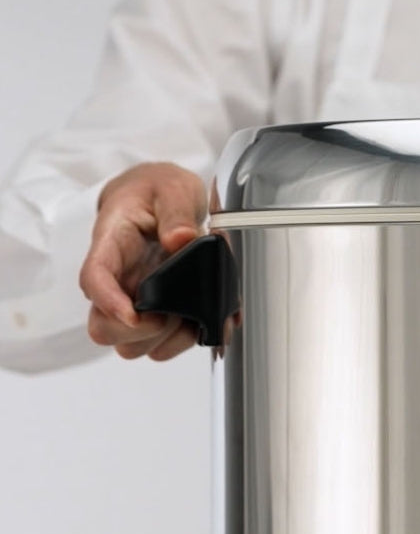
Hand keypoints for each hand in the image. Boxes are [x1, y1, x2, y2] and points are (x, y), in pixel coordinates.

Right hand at [79, 163, 206, 360]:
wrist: (162, 195)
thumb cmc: (158, 191)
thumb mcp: (172, 188)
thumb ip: (176, 212)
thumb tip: (181, 239)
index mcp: (112, 245)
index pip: (94, 280)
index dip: (108, 303)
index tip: (134, 315)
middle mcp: (119, 281)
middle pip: (104, 328)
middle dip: (139, 331)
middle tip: (173, 311)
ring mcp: (137, 300)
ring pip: (133, 345)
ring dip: (166, 340)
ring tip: (193, 314)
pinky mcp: (160, 312)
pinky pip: (165, 344)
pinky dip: (190, 340)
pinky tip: (211, 320)